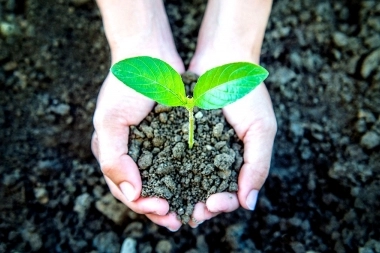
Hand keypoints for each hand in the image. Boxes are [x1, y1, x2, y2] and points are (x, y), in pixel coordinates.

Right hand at [94, 0, 184, 230]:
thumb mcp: (110, 120)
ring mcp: (151, 145)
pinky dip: (185, 178)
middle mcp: (130, 153)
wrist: (149, 56)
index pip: (124, 190)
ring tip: (190, 211)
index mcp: (112, 152)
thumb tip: (132, 194)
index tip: (163, 210)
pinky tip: (198, 187)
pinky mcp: (170, 137)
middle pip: (144, 191)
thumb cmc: (125, 85)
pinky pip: (176, 163)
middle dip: (160, 209)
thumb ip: (114, 159)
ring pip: (162, 181)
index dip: (142, 205)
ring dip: (174, 198)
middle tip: (179, 220)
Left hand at [187, 0, 273, 227]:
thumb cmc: (247, 94)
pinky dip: (167, 172)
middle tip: (189, 213)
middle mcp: (217, 158)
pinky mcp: (180, 135)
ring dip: (180, 195)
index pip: (233, 193)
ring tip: (171, 205)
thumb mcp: (261, 129)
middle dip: (198, 205)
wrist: (222, 61)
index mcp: (240, 161)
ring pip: (187, 180)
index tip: (211, 204)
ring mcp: (198, 148)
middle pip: (207, 192)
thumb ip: (258, 166)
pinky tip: (158, 181)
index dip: (223, 203)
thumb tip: (249, 204)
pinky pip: (172, 158)